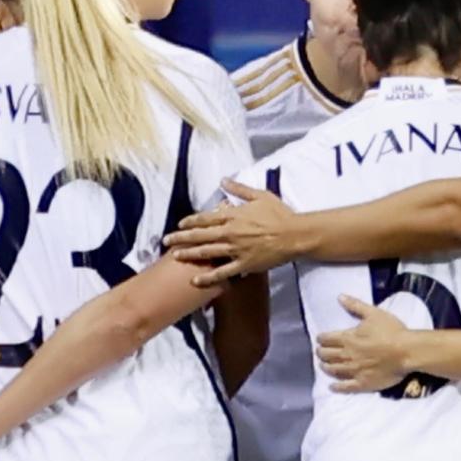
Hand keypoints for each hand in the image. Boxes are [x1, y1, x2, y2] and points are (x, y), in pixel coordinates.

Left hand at [163, 179, 300, 286]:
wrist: (295, 235)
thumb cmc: (279, 214)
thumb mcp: (260, 195)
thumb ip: (239, 189)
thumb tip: (223, 180)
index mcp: (233, 215)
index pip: (205, 218)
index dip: (190, 221)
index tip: (180, 224)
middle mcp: (230, 232)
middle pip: (200, 235)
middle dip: (181, 237)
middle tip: (166, 240)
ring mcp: (236, 249)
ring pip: (206, 252)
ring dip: (188, 254)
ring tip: (175, 256)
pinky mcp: (244, 264)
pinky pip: (222, 272)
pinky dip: (208, 277)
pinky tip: (195, 281)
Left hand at [315, 296, 414, 392]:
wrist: (407, 351)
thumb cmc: (392, 330)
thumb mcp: (374, 313)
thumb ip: (355, 306)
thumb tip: (340, 297)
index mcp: (348, 338)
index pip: (326, 339)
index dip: (321, 339)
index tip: (320, 339)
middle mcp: (347, 355)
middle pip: (326, 355)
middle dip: (321, 353)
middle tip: (320, 352)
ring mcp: (354, 370)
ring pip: (333, 370)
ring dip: (325, 367)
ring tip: (323, 366)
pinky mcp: (363, 383)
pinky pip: (345, 387)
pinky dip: (337, 387)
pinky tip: (332, 386)